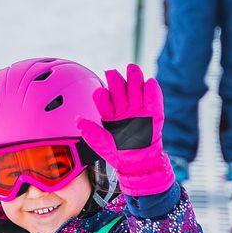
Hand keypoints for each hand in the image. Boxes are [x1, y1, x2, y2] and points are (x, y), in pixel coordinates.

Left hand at [76, 64, 175, 197]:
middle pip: (119, 90)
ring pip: (135, 89)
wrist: (138, 163)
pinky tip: (149, 83)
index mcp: (109, 113)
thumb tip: (77, 119)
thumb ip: (91, 132)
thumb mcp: (102, 144)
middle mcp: (123, 108)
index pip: (104, 99)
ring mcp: (138, 109)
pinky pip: (153, 100)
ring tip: (132, 69)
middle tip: (113, 73)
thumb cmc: (118, 153)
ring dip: (134, 79)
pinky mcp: (153, 113)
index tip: (101, 94)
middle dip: (116, 81)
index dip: (102, 96)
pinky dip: (152, 91)